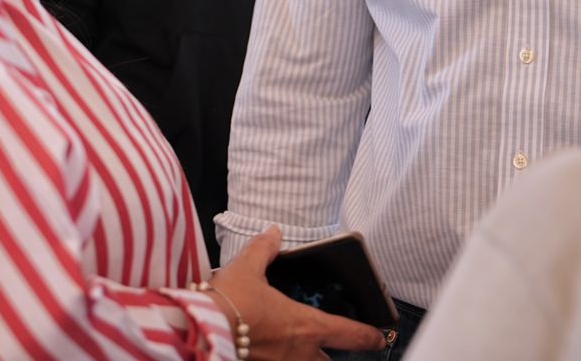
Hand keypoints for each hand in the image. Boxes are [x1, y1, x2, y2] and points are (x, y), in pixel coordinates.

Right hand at [208, 226, 387, 359]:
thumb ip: (264, 250)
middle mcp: (299, 353)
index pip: (350, 335)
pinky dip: (281, 358)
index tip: (379, 337)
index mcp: (305, 325)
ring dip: (308, 359)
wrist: (200, 329)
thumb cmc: (228, 301)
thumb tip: (273, 232)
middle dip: (332, 355)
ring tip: (302, 349)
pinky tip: (272, 351)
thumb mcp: (248, 268)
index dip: (370, 336)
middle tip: (333, 347)